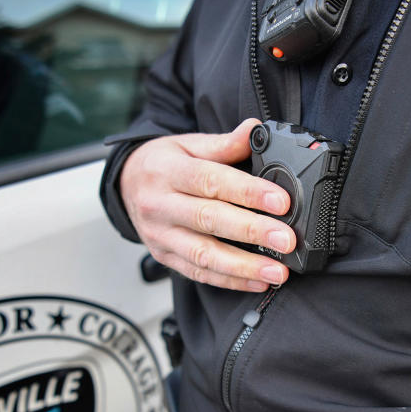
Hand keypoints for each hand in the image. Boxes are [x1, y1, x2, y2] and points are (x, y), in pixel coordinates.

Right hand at [120, 119, 295, 291]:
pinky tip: (258, 281)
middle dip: (251, 232)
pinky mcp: (165, 258)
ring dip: (244, 266)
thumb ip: (223, 143)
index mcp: (167, 171)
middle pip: (209, 219)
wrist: (125, 186)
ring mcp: (161, 236)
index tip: (280, 201)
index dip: (247, 192)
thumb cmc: (162, 164)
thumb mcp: (187, 145)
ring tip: (277, 271)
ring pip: (203, 255)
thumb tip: (254, 130)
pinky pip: (199, 274)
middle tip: (285, 239)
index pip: (211, 181)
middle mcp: (160, 205)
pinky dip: (231, 280)